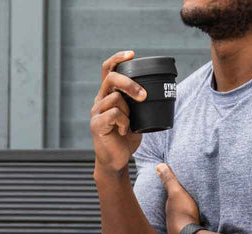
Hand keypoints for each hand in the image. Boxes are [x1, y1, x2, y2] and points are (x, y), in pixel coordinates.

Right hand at [90, 51, 146, 176]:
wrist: (115, 160)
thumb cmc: (125, 138)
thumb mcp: (136, 116)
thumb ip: (138, 103)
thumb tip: (155, 91)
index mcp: (107, 95)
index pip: (108, 70)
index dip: (118, 59)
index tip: (132, 54)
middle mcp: (99, 100)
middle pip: (111, 79)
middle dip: (130, 83)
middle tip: (143, 95)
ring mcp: (96, 112)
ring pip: (116, 99)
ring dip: (129, 111)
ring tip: (130, 124)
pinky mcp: (97, 125)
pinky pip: (114, 114)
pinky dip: (124, 122)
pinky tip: (124, 131)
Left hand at [157, 163, 200, 233]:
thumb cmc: (182, 213)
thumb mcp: (176, 193)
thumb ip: (169, 180)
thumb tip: (158, 165)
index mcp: (169, 205)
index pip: (168, 195)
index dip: (170, 190)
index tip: (173, 186)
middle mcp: (171, 216)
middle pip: (173, 207)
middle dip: (176, 203)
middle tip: (182, 198)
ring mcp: (178, 226)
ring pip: (179, 216)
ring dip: (183, 212)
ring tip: (189, 209)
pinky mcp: (187, 233)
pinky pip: (188, 225)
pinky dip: (189, 221)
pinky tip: (194, 222)